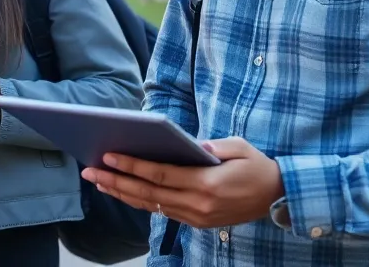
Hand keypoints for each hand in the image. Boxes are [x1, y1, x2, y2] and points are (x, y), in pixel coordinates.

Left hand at [81, 138, 284, 228]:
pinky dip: (140, 201)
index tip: (109, 156)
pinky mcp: (197, 223)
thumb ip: (212, 146)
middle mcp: (198, 205)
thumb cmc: (257, 166)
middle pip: (148, 194)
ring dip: (122, 193)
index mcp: (206, 184)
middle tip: (90, 172)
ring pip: (151, 206)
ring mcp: (196, 217)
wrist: (279, 197)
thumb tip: (188, 145)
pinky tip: (123, 191)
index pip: (160, 175)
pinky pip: (162, 212)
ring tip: (98, 182)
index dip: (132, 166)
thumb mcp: (238, 147)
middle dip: (116, 182)